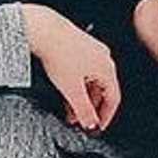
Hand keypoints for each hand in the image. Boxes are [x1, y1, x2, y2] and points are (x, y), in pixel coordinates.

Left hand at [20, 3, 119, 131]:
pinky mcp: (78, 44)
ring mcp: (90, 49)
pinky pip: (81, 70)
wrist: (43, 31)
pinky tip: (64, 90)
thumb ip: (83, 111)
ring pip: (90, 80)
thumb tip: (90, 124)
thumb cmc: (59, 53)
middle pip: (101, 90)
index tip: (97, 127)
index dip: (105, 117)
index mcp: (107, 68)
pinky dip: (76, 83)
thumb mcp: (72, 90)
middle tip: (79, 120)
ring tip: (68, 108)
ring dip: (81, 97)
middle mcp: (102, 57)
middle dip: (89, 108)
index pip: (113, 99)